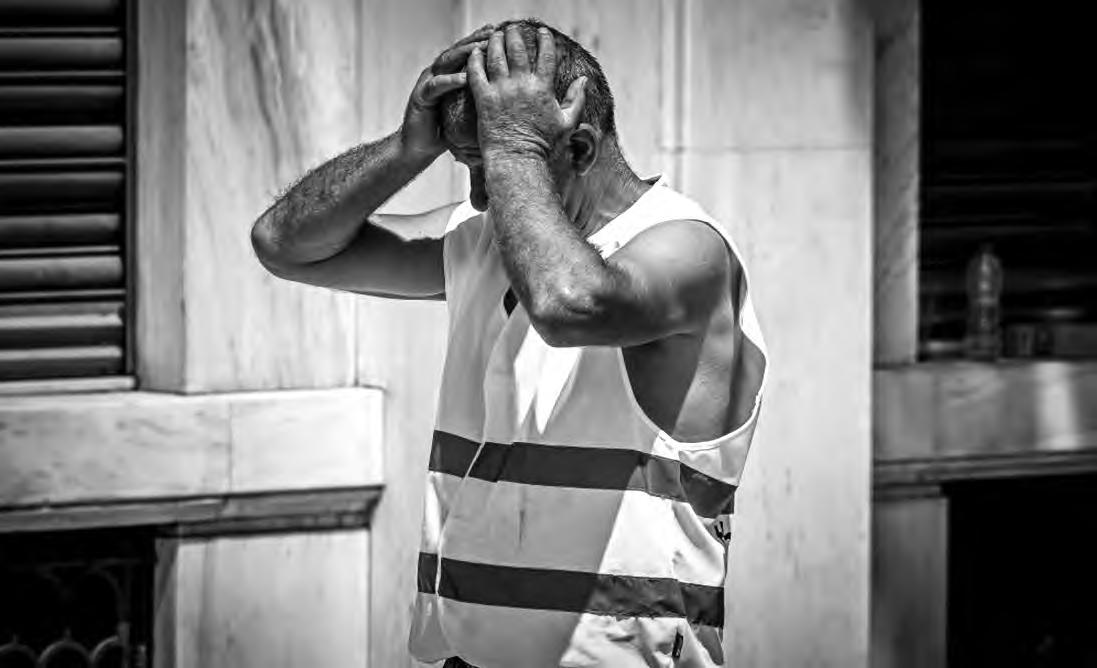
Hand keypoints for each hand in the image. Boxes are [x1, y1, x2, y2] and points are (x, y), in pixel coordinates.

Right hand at [400, 24, 494, 158]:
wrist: (418, 147)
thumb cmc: (444, 130)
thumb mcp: (464, 109)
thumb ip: (476, 96)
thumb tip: (503, 94)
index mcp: (447, 74)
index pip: (464, 52)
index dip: (479, 40)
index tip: (497, 31)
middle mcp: (436, 74)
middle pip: (456, 51)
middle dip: (475, 40)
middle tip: (492, 32)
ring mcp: (427, 83)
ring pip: (446, 62)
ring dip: (464, 54)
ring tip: (481, 48)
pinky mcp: (421, 97)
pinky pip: (437, 86)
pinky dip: (451, 80)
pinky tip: (465, 78)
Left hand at [466, 25, 586, 160]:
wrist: (518, 160)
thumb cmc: (544, 145)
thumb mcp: (567, 122)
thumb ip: (577, 99)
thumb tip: (584, 79)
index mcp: (543, 88)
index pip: (546, 55)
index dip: (545, 40)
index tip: (543, 31)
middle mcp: (522, 85)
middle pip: (518, 50)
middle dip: (515, 35)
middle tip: (512, 29)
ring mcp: (501, 91)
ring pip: (496, 56)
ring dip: (496, 41)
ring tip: (495, 35)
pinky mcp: (483, 99)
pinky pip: (476, 72)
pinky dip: (475, 59)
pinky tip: (476, 51)